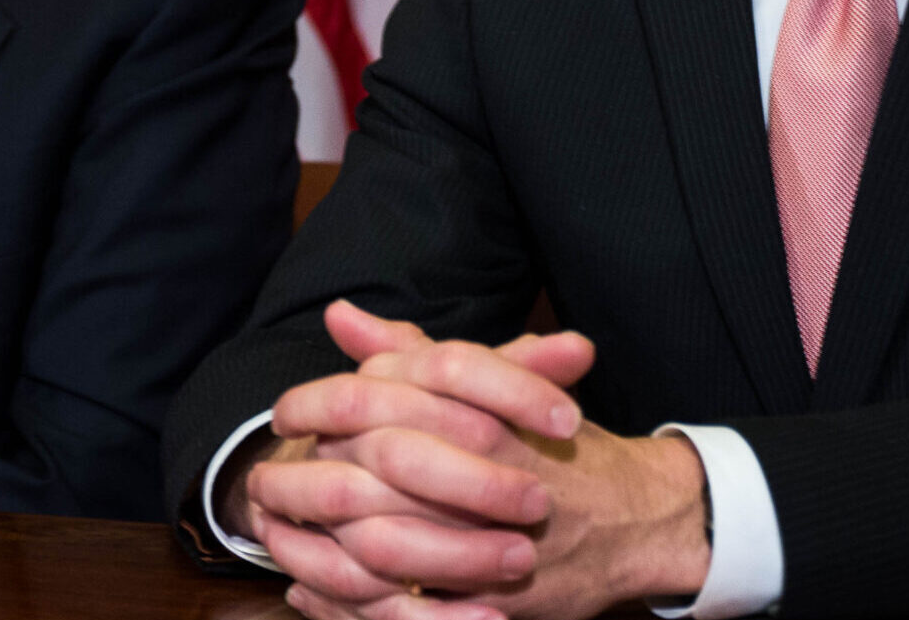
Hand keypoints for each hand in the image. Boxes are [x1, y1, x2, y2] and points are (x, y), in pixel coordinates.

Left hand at [236, 302, 710, 619]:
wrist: (640, 520)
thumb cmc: (554, 446)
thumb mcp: (494, 387)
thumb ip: (415, 356)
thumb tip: (342, 317)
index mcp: (490, 416)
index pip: (389, 398)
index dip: (324, 402)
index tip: (285, 409)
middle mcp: (495, 476)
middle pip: (380, 471)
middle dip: (311, 478)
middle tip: (267, 478)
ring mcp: (498, 545)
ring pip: (387, 546)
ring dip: (321, 544)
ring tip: (279, 534)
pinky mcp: (500, 603)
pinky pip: (412, 610)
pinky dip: (353, 603)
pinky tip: (312, 588)